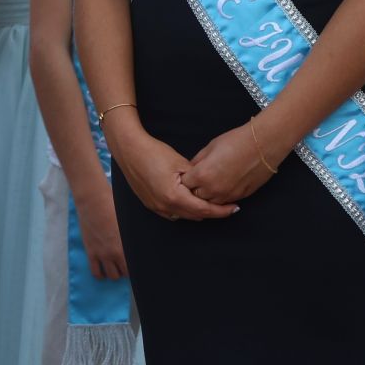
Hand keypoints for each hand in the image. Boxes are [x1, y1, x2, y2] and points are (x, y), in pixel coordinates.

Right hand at [69, 184, 128, 279]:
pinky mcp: (90, 252)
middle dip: (126, 271)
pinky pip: (95, 272)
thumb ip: (133, 236)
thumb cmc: (112, 205)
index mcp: (126, 244)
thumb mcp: (128, 220)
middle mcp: (115, 252)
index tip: (137, 265)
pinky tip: (103, 269)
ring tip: (115, 267)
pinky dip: (100, 275)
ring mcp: (102, 254)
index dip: (137, 267)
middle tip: (126, 264)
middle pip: (124, 273)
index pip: (135, 265)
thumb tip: (138, 244)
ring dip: (115, 273)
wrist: (92, 200)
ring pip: (111, 276)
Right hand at [110, 128, 236, 222]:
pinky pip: (172, 213)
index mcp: (174, 197)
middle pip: (195, 216)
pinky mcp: (150, 204)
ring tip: (210, 202)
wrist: (129, 149)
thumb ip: (197, 178)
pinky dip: (184, 209)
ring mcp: (156, 207)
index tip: (235, 208)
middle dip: (212, 212)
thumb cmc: (154, 152)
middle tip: (226, 205)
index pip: (204, 210)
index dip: (221, 210)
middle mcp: (164, 206)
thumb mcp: (180, 163)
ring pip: (184, 216)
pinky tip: (190, 200)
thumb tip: (209, 187)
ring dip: (197, 211)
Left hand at [179, 119, 278, 206]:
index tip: (188, 174)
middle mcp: (213, 189)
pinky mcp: (240, 196)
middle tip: (199, 179)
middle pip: (195, 196)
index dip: (186, 178)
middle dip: (195, 188)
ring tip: (212, 182)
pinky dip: (221, 196)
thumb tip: (191, 168)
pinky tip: (223, 185)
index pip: (185, 184)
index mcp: (202, 175)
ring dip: (208, 195)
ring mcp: (227, 195)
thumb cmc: (236, 142)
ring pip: (210, 202)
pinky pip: (224, 202)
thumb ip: (197, 161)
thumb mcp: (210, 148)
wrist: (262, 145)